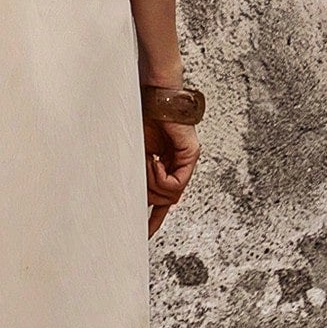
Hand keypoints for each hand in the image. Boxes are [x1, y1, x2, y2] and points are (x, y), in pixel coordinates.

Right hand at [145, 118, 198, 237]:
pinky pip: (176, 184)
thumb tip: (140, 199)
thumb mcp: (135, 155)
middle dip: (149, 196)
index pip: (164, 200)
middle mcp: (178, 164)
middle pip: (165, 201)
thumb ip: (140, 176)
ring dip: (152, 183)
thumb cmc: (139, 116)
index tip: (144, 232)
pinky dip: (160, 177)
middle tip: (138, 182)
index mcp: (164, 163)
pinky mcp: (191, 154)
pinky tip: (153, 161)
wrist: (151, 95)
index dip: (154, 219)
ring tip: (145, 162)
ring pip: (170, 195)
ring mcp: (186, 160)